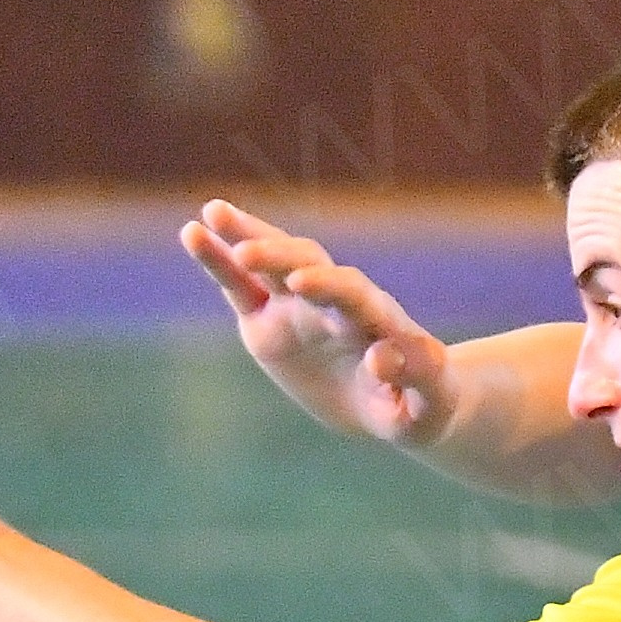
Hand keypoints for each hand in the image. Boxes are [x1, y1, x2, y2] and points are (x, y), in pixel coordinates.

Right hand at [182, 198, 456, 446]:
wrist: (398, 402)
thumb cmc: (422, 407)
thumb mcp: (427, 408)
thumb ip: (416, 380)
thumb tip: (385, 358)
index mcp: (376, 321)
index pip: (353, 294)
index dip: (329, 287)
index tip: (301, 285)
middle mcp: (336, 303)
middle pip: (309, 265)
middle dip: (280, 258)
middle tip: (248, 254)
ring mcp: (299, 307)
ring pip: (272, 263)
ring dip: (246, 236)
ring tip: (211, 213)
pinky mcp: (268, 320)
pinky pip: (240, 286)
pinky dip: (218, 261)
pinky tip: (193, 233)